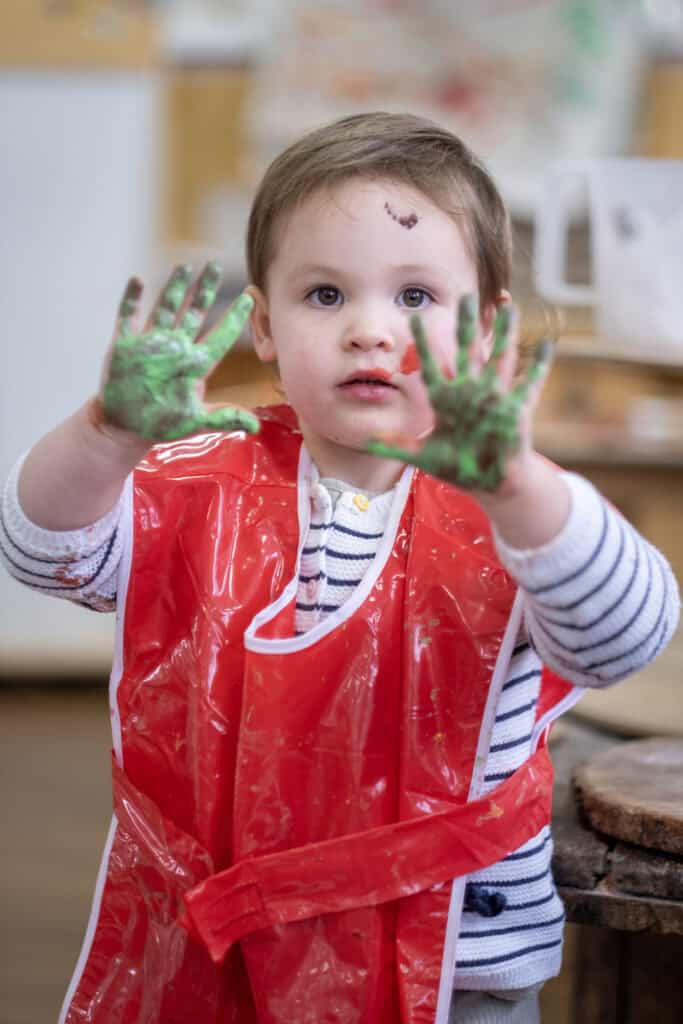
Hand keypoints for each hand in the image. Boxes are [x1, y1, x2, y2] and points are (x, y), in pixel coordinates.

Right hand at [101, 263, 259, 440]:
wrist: (126, 427)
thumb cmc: (162, 424)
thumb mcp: (196, 422)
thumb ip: (225, 419)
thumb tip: (257, 427)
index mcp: (196, 364)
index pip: (220, 336)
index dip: (234, 317)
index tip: (248, 298)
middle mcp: (177, 348)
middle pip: (194, 312)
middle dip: (204, 290)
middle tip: (213, 266)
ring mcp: (152, 344)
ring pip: (166, 308)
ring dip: (173, 288)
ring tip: (183, 267)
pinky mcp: (125, 346)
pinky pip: (128, 317)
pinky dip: (132, 299)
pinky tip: (138, 280)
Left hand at [366, 295, 552, 491]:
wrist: (488, 483)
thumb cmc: (457, 468)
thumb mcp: (423, 457)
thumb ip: (397, 446)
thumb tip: (367, 441)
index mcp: (446, 400)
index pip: (432, 365)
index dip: (423, 343)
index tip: (413, 317)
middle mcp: (469, 392)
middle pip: (467, 350)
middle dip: (466, 325)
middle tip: (465, 296)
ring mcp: (493, 398)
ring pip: (499, 358)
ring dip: (504, 334)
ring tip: (508, 307)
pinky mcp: (515, 410)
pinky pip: (529, 384)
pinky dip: (538, 365)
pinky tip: (545, 345)